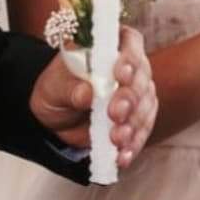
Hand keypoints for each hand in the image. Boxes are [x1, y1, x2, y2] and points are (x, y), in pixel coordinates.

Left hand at [30, 26, 158, 168]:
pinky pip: (143, 131)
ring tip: (116, 139)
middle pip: (142, 77)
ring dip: (133, 124)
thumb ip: (70, 87)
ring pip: (146, 106)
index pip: (130, 43)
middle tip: (115, 114)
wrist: (57, 118)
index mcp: (111, 47)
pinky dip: (134, 144)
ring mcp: (139, 94)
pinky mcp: (139, 119)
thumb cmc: (57, 90)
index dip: (130, 56)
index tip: (120, 74)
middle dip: (130, 98)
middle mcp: (132, 67)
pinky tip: (122, 156)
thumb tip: (86, 93)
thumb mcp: (54, 86)